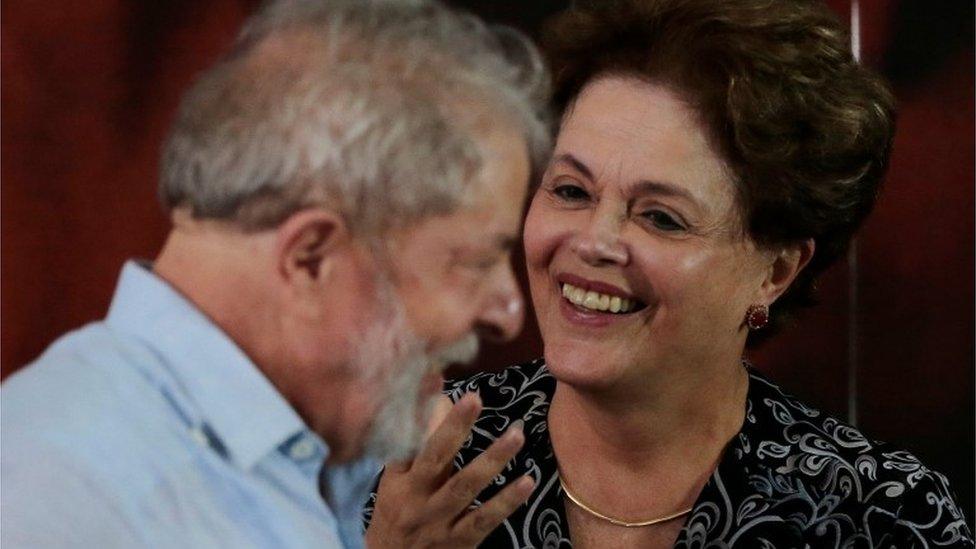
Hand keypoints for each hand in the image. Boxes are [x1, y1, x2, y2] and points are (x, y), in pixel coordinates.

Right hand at [366, 393, 534, 547]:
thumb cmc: (396, 512)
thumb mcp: (394, 479)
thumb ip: (413, 439)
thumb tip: (434, 386)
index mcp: (399, 480)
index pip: (409, 439)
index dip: (422, 410)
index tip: (436, 376)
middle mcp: (416, 499)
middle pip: (436, 460)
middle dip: (454, 428)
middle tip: (475, 398)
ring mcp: (438, 523)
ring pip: (465, 487)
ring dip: (492, 459)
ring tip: (516, 434)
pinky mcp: (461, 542)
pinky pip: (485, 519)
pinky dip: (507, 501)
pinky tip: (528, 480)